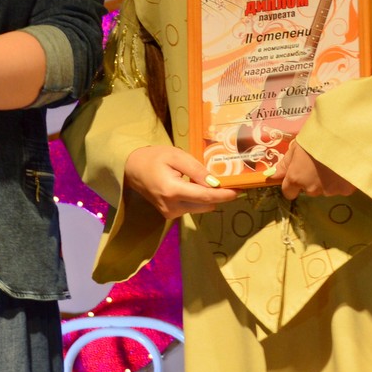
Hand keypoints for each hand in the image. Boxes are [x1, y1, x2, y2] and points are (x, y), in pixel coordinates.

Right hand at [123, 145, 239, 221]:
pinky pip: (191, 208)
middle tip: (228, 181)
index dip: (224, 195)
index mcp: (173, 190)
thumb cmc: (154, 158)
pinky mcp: (169, 215)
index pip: (205, 197)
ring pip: (200, 208)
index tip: (240, 191)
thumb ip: (196, 170)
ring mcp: (170, 213)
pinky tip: (194, 186)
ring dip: (207, 197)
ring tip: (206, 181)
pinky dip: (197, 199)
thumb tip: (215, 183)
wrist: (132, 170)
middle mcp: (172, 207)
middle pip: (205, 205)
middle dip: (218, 195)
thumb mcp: (176, 156)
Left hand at [275, 141, 354, 200]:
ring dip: (327, 181)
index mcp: (296, 178)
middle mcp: (311, 189)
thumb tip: (274, 176)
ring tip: (333, 163)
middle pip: (309, 190)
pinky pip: (340, 188)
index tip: (299, 174)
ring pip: (325, 189)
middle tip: (320, 163)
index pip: (289, 193)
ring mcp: (329, 191)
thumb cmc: (317, 137)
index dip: (293, 185)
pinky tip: (344, 166)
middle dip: (312, 180)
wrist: (344, 135)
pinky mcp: (345, 191)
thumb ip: (285, 164)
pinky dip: (341, 180)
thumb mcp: (297, 147)